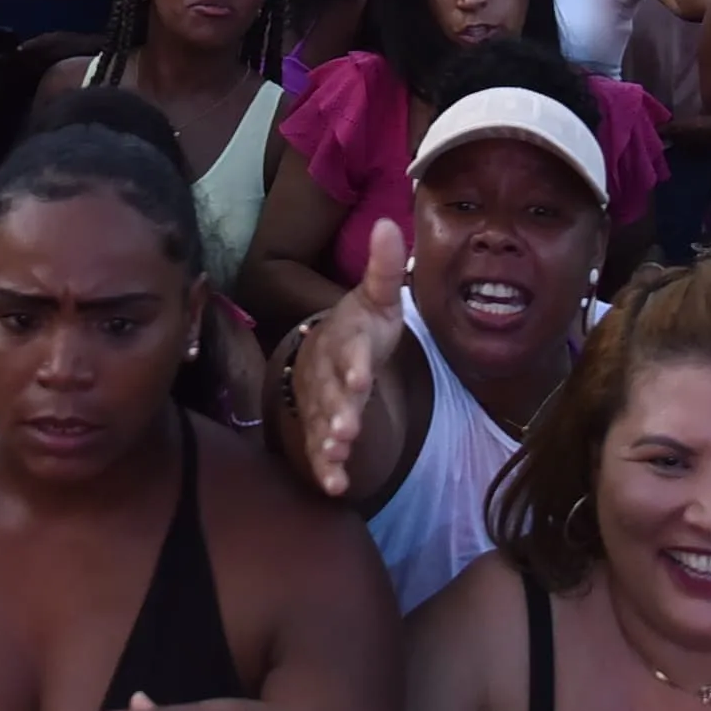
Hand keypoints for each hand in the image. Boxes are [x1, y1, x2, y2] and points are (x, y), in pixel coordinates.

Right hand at [292, 219, 406, 498]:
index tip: (361, 377)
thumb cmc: (360, 323)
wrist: (325, 347)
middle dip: (337, 411)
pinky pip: (319, 450)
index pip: (348, 350)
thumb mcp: (378, 295)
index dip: (353, 364)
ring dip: (328, 440)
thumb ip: (384, 268)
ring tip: (340, 454)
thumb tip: (391, 222)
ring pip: (320, 422)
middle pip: (329, 393)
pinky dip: (325, 470)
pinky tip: (337, 488)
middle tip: (347, 429)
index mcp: (344, 338)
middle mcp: (326, 372)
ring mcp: (320, 402)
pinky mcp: (320, 428)